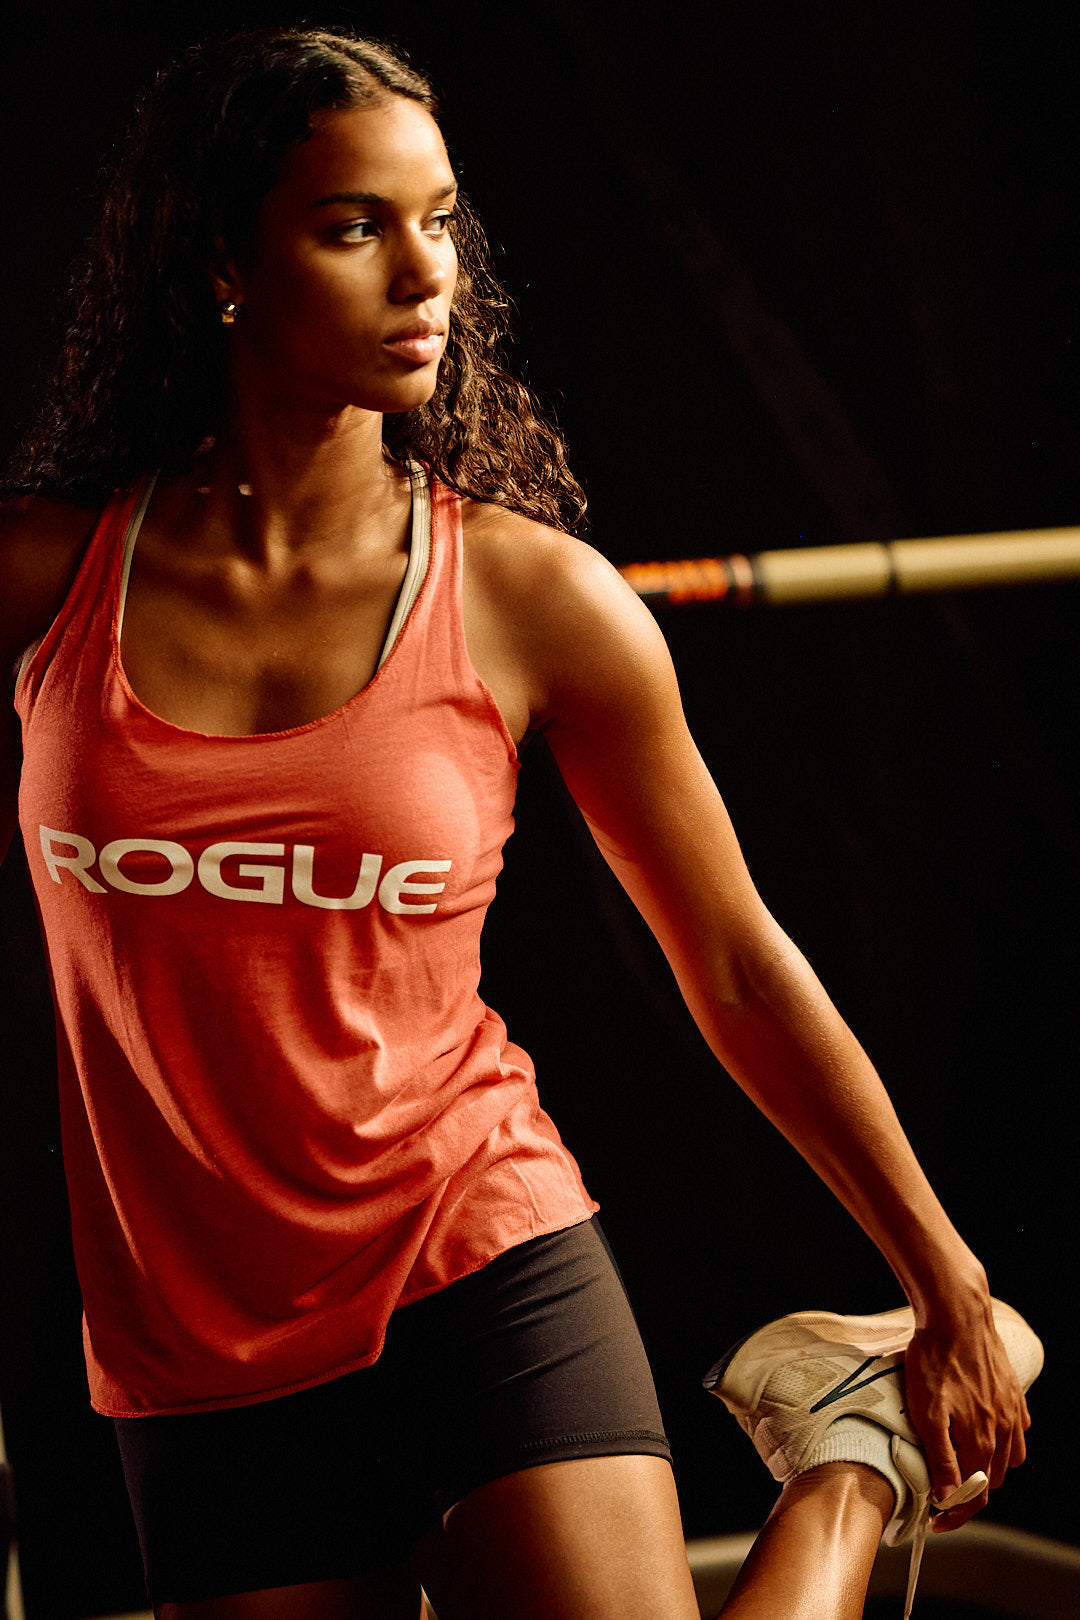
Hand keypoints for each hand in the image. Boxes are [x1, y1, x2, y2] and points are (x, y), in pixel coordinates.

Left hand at [902, 1305, 1030, 1532]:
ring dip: (990, 1465)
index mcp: (981, 1440)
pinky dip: (1005, 1438)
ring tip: (965, 1461)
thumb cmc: (934, 1360)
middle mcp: (1003, 1429)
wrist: (956, 1314)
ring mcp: (1011, 1410)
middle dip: (970, 1489)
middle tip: (944, 1487)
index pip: (976, 1494)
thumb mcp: (926, 1412)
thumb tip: (948, 1497)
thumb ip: (940, 1457)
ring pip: (1010, 1456)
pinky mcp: (1012, 1391)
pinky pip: (1017, 1427)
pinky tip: (986, 1429)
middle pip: (994, 1478)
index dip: (956, 1513)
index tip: (937, 1521)